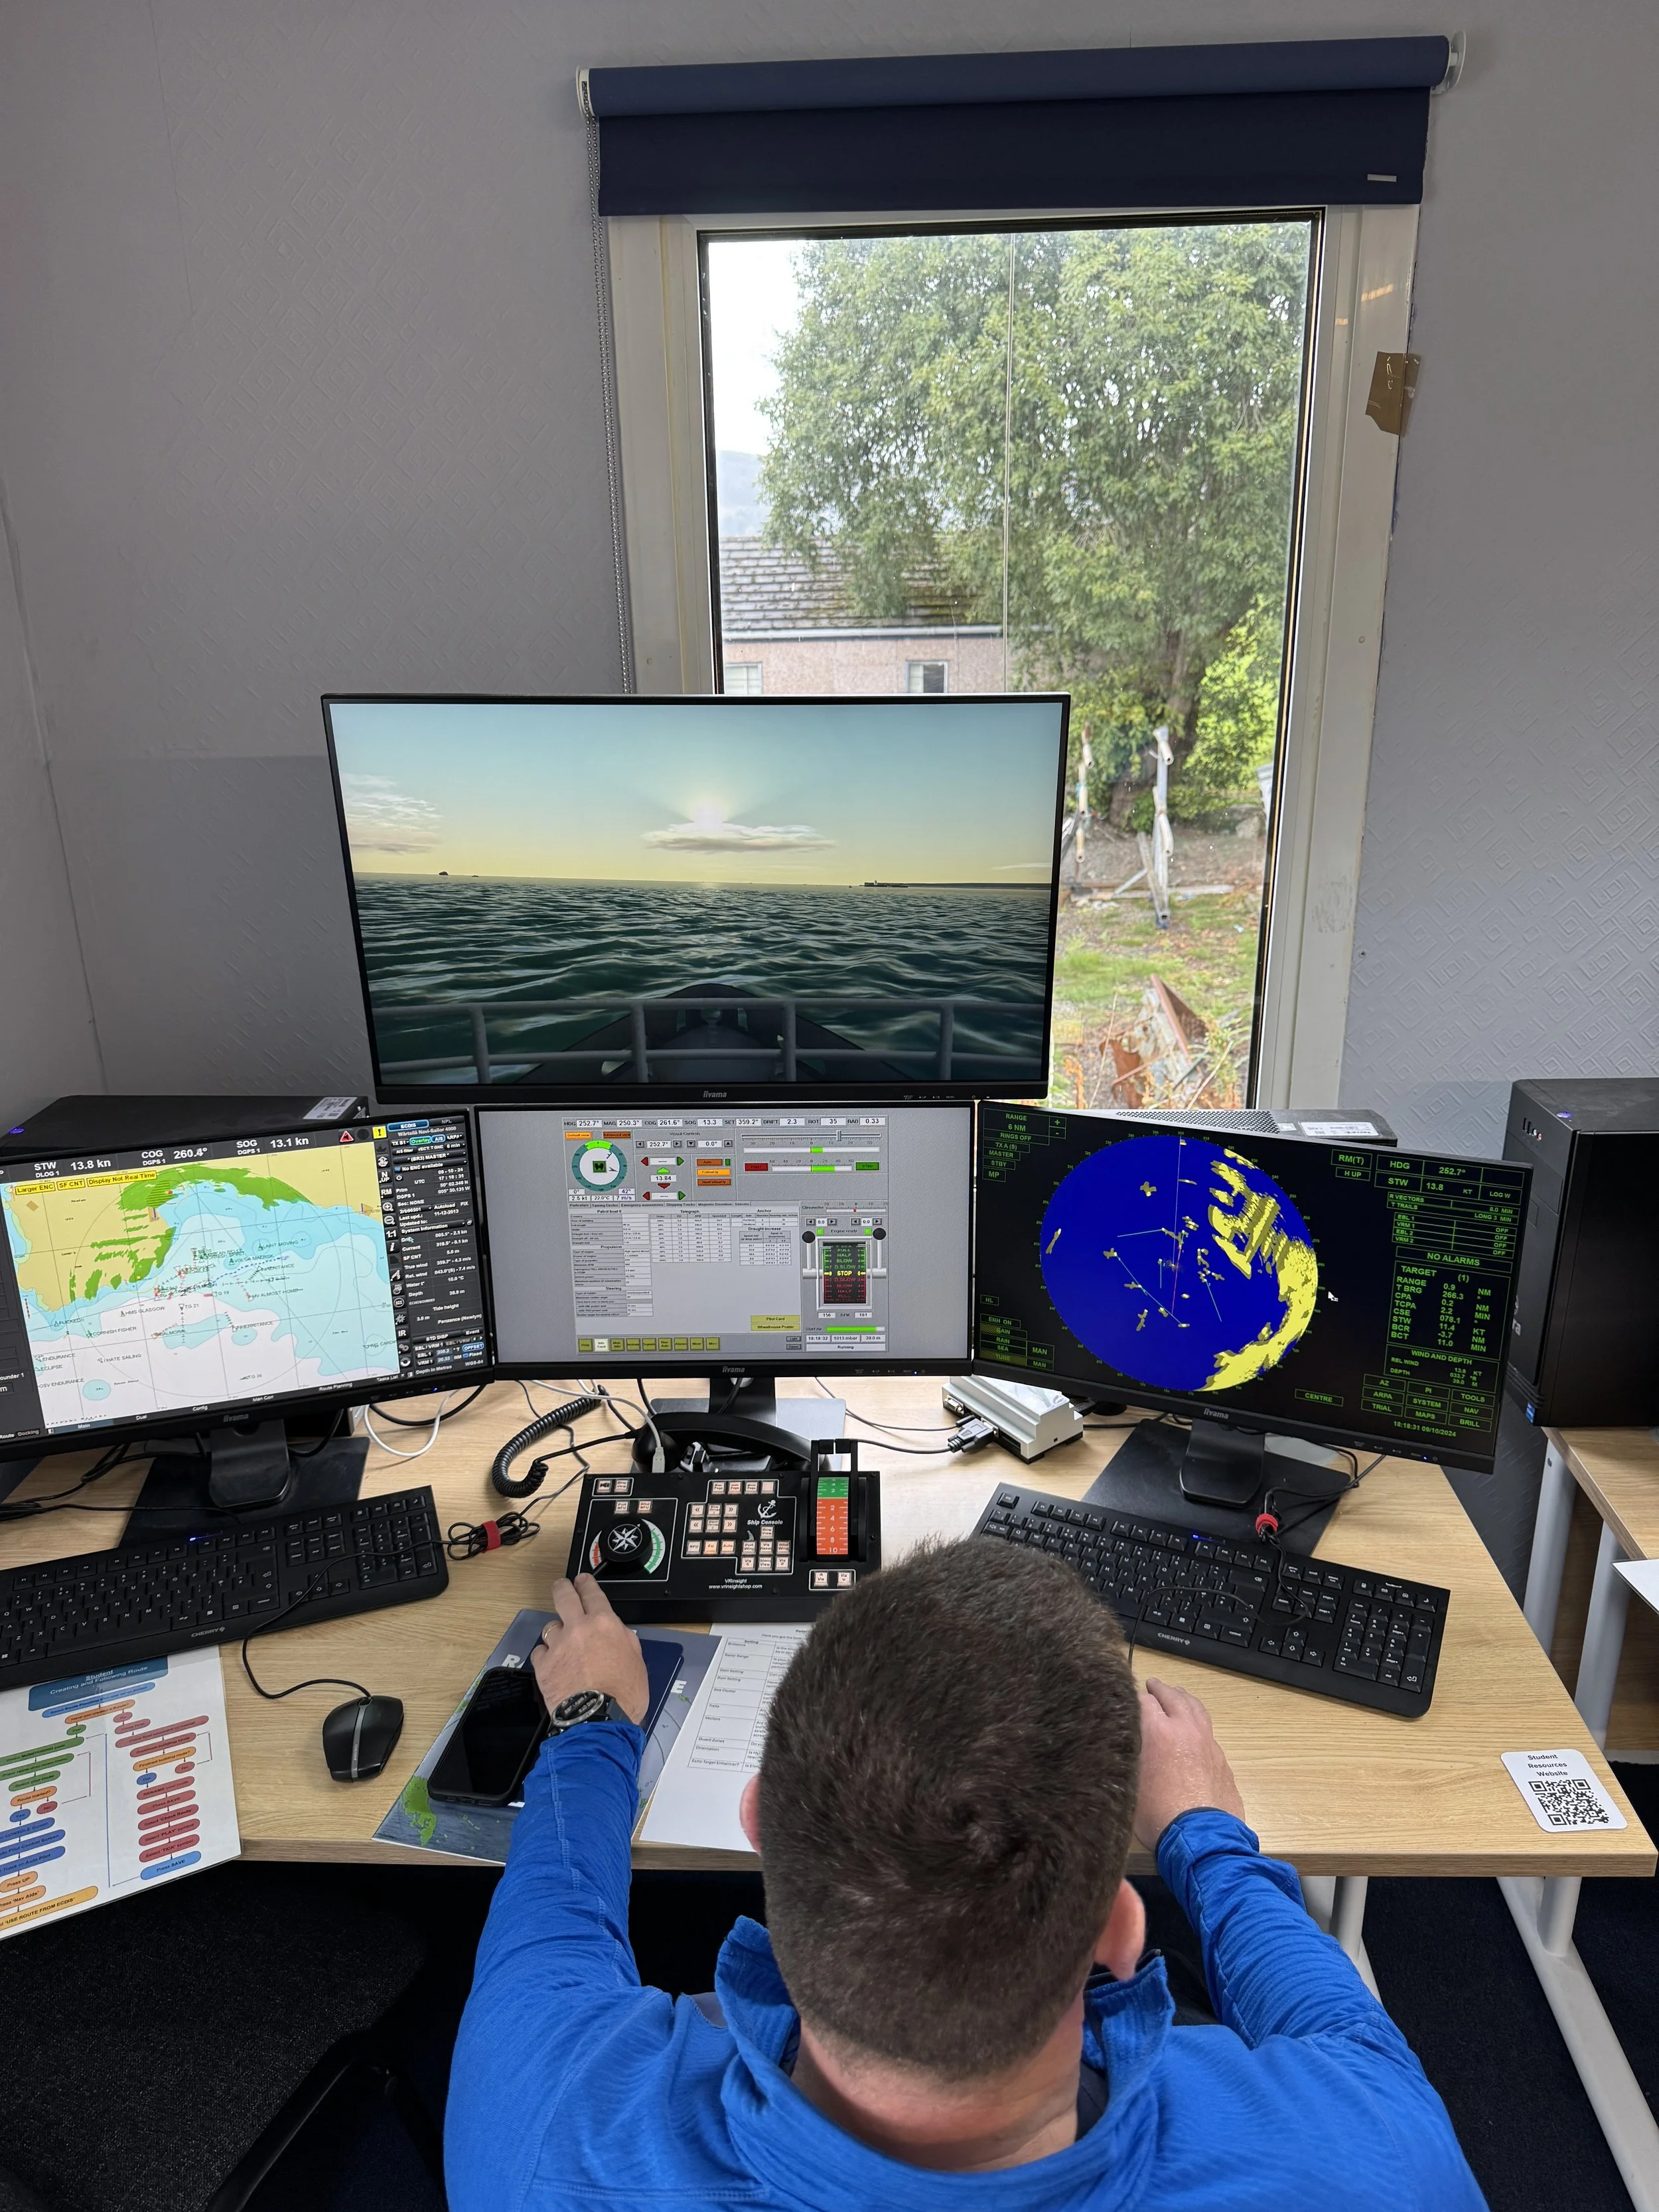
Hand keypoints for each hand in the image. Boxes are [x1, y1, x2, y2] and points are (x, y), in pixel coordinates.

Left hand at [531, 1574, 649, 1724]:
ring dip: (556, 1631)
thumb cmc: (624, 1694)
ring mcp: (558, 1646)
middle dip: (562, 1588)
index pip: (592, 1593)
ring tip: (561, 1640)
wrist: (599, 1720)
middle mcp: (578, 1628)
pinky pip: (540, 1651)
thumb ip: (624, 1640)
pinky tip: (552, 1662)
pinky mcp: (543, 1666)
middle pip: (564, 1597)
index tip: (582, 1580)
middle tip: (562, 1586)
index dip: (586, 1584)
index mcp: (605, 1624)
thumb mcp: (636, 1661)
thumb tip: (616, 1633)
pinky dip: (546, 1655)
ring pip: (550, 1626)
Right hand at [1133, 1677, 1245, 1849]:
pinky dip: (1197, 1723)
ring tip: (1176, 1696)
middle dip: (1159, 1689)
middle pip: (1172, 1696)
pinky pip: (1208, 1731)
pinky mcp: (1222, 1759)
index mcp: (1158, 1730)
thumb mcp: (1128, 1784)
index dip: (1131, 1698)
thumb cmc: (1157, 1815)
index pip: (1142, 1700)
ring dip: (1183, 1699)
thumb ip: (1125, 1757)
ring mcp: (1208, 1743)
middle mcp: (1185, 1729)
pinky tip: (1193, 1733)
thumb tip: (1118, 1744)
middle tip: (1151, 1685)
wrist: (1201, 1840)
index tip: (1122, 1701)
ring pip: (1196, 1708)